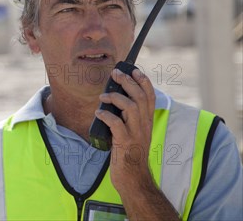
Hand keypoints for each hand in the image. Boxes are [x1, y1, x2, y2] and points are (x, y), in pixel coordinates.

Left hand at [95, 68, 179, 220]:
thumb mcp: (132, 132)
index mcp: (147, 121)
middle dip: (127, 82)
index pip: (150, 96)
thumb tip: (114, 99)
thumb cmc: (129, 153)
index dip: (143, 81)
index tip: (133, 70)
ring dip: (115, 98)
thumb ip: (128, 117)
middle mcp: (144, 125)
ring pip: (130, 107)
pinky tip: (98, 113)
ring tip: (103, 97)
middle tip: (115, 74)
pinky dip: (106, 115)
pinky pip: (117, 124)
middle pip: (139, 97)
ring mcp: (136, 134)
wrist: (133, 178)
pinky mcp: (125, 143)